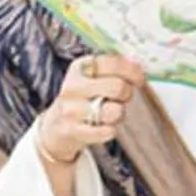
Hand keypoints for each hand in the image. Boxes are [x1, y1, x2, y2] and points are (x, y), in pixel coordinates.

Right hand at [39, 55, 141, 186]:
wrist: (56, 126)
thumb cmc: (83, 98)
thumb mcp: (93, 78)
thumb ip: (115, 69)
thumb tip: (139, 64)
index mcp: (80, 67)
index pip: (113, 63)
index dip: (133, 71)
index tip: (139, 79)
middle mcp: (73, 86)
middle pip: (117, 87)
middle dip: (127, 93)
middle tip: (122, 97)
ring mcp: (71, 109)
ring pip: (114, 111)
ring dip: (119, 113)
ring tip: (111, 112)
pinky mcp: (72, 130)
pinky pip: (106, 131)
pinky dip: (110, 130)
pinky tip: (103, 127)